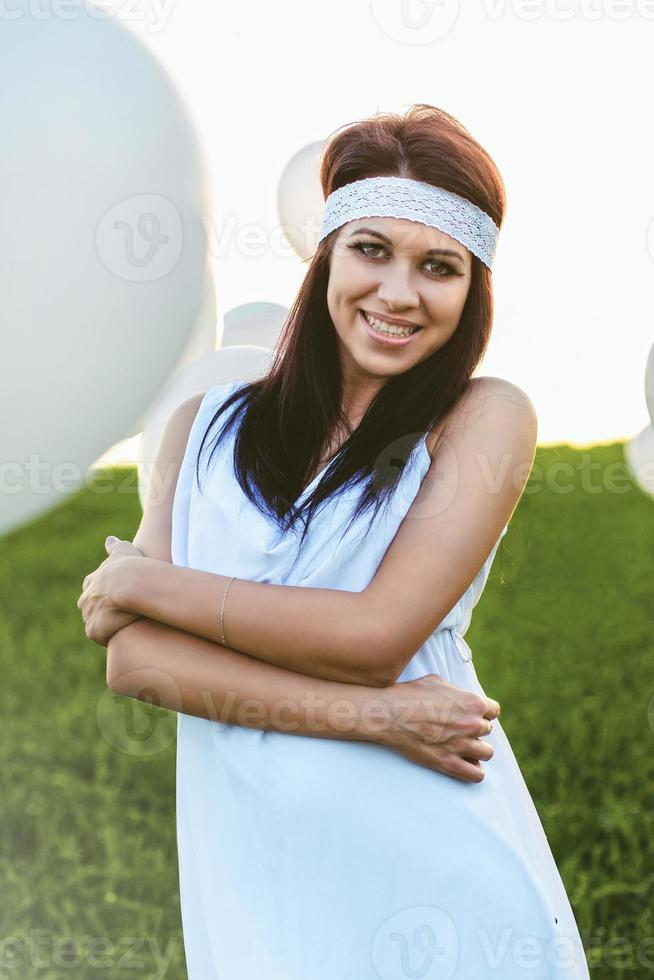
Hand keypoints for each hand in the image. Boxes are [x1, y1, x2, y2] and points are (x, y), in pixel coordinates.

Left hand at [77, 536, 144, 647]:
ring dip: (107, 626)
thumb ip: (115, 546)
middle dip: (102, 612)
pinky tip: (124, 635)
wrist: (132, 584)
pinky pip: (101, 637)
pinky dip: (110, 637)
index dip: (104, 594)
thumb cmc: (131, 566)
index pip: (92, 590)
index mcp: (91, 582)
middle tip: (120, 614)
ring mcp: (88, 616)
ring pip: (96, 624)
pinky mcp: (94, 631)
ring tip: (125, 627)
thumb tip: (109, 539)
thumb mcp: (123, 550)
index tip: (116, 597)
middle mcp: (85, 600)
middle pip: (91, 609)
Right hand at [373, 674, 499, 782]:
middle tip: (457, 729)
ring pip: (487, 753)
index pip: (494, 711)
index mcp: (472, 702)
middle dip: (475, 729)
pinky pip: (476, 774)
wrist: (388, 714)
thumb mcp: (437, 681)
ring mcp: (461, 745)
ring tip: (461, 746)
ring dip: (476, 750)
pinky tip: (462, 763)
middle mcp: (472, 724)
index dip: (482, 713)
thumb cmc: (410, 694)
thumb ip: (457, 691)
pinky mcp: (449, 763)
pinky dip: (472, 770)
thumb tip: (463, 697)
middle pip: (488, 731)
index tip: (471, 715)